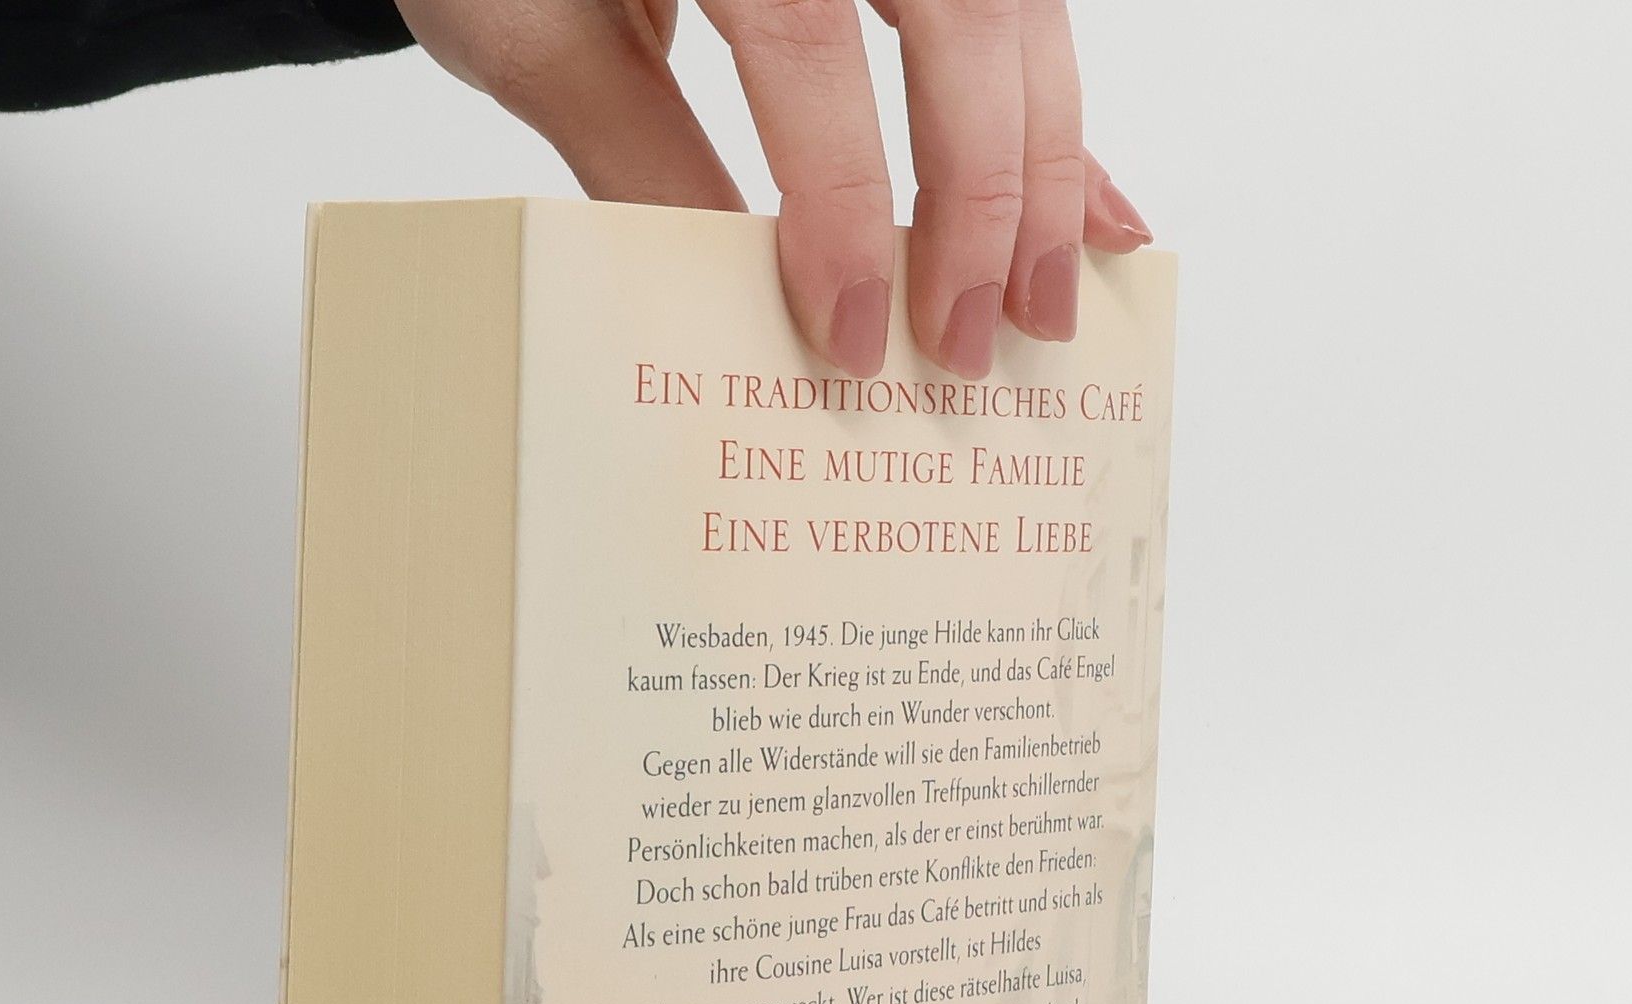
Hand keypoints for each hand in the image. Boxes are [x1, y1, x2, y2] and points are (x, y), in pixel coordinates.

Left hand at [396, 0, 1151, 378]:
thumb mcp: (537, 36)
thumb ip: (638, 154)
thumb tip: (742, 308)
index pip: (808, 44)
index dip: (843, 202)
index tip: (854, 337)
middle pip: (960, 17)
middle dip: (982, 197)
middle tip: (969, 343)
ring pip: (1015, 13)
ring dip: (1045, 165)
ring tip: (1046, 301)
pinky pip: (1015, 10)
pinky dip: (1052, 112)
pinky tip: (1094, 205)